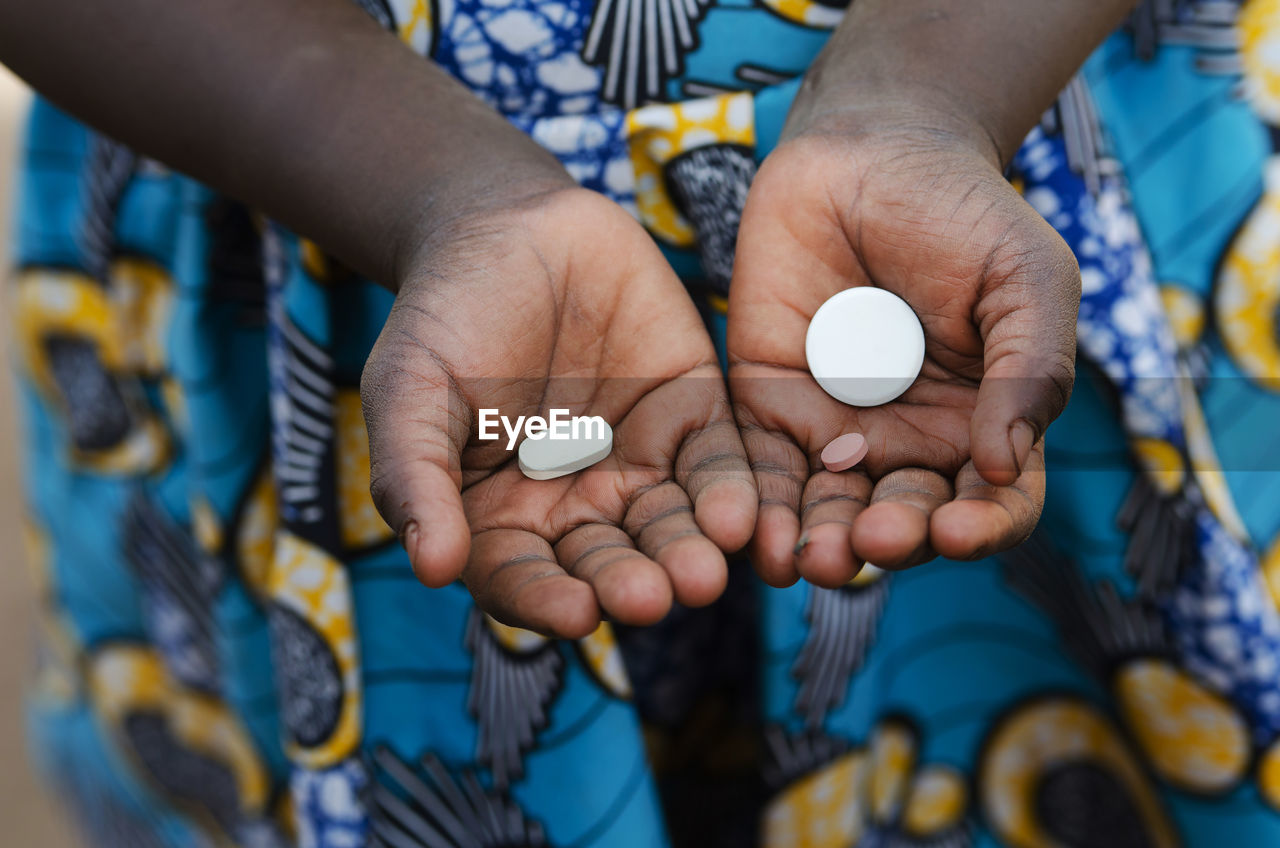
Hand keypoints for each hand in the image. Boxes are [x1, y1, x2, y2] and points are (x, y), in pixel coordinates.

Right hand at [362, 187, 756, 636]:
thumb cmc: (444, 312)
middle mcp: (573, 504)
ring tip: (703, 573)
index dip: (547, 599)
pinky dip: (728, 493)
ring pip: (667, 525)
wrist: (511, 224)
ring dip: (687, 553)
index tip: (576, 614)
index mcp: (499, 515)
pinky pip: (715, 465)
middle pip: (605, 560)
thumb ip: (416, 474)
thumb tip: (431, 568)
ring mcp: (636, 463)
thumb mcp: (410, 389)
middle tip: (652, 598)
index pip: (523, 576)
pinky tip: (737, 516)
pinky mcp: (690, 417)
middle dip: (629, 581)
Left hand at [728, 112, 1079, 588]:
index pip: (993, 502)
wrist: (868, 151)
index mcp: (983, 425)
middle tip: (871, 538)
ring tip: (811, 558)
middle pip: (905, 520)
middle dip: (891, 538)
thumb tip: (1004, 466)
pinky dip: (761, 507)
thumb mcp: (1026, 279)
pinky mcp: (770, 406)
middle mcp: (911, 443)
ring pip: (830, 510)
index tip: (958, 529)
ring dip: (821, 543)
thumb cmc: (963, 213)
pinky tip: (755, 533)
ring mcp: (837, 429)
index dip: (982, 527)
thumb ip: (1030, 369)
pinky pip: (764, 469)